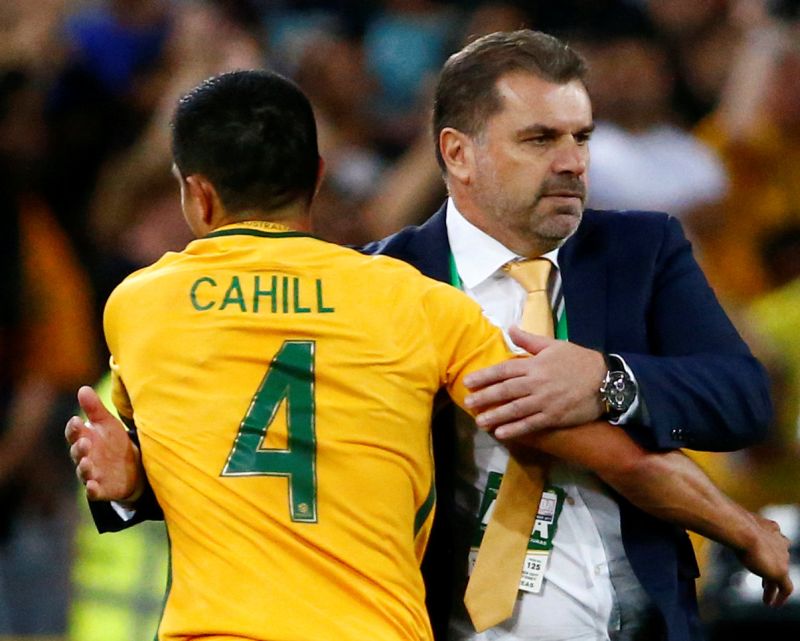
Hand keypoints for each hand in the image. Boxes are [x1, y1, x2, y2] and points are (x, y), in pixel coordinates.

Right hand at [65, 385, 143, 501]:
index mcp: (85, 439)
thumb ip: (95, 409)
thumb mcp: (107, 423)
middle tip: (84, 441)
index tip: (77, 420)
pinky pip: (93, 491)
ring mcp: (92, 473)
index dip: (74, 428)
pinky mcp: (101, 488)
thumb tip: (83, 388)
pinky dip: (91, 489)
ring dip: (83, 467)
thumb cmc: (114, 442)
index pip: (74, 433)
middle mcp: (85, 457)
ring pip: (83, 471)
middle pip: (77, 452)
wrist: (131, 467)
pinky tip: (92, 486)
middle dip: (79, 447)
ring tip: (86, 462)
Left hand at [463, 326, 605, 437]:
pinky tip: (501, 433)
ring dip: (496, 416)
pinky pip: (531, 424)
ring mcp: (545, 402)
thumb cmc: (578, 361)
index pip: (504, 370)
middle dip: (485, 397)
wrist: (606, 380)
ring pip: (515, 409)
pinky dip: (515, 430)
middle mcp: (536, 383)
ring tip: (479, 422)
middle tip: (467, 403)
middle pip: (505, 391)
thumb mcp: (554, 345)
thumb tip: (510, 329)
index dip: (484, 376)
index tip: (468, 382)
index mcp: (535, 365)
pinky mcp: (554, 417)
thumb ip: (529, 340)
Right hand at [738, 514, 792, 606]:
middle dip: (771, 568)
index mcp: (771, 528)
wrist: (741, 530)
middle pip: (780, 559)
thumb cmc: (733, 523)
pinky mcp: (781, 573)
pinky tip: (772, 604)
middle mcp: (781, 542)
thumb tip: (712, 519)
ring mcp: (783, 558)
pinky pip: (785, 589)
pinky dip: (780, 597)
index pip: (777, 541)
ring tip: (766, 597)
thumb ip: (731, 524)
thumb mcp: (732, 522)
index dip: (770, 550)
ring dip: (772, 585)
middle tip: (763, 581)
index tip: (762, 557)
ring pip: (780, 575)